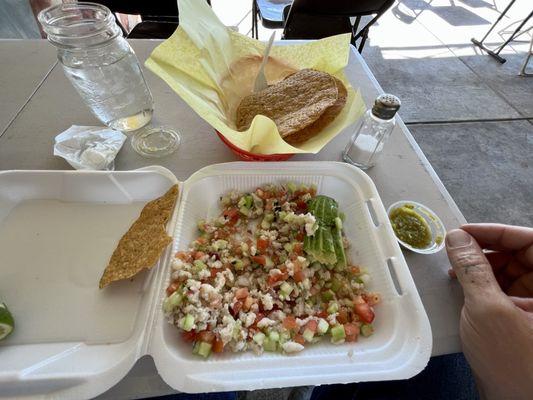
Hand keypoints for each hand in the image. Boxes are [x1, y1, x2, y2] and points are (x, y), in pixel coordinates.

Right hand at [445, 224, 532, 399]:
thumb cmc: (515, 364)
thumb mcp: (487, 309)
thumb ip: (472, 269)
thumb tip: (458, 238)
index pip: (531, 240)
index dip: (497, 232)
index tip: (465, 232)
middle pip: (521, 254)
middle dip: (487, 249)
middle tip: (456, 251)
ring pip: (511, 270)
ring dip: (481, 267)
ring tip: (456, 272)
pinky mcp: (524, 318)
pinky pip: (505, 289)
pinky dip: (482, 284)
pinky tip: (464, 289)